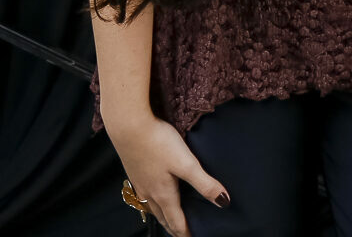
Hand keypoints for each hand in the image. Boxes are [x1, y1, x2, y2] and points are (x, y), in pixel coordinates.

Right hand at [106, 113, 231, 236]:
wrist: (128, 125)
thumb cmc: (158, 143)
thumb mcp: (186, 163)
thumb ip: (204, 183)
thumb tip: (223, 202)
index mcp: (164, 194)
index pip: (176, 222)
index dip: (186, 233)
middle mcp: (149, 193)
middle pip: (163, 218)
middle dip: (174, 228)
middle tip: (184, 233)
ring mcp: (139, 183)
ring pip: (152, 207)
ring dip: (163, 216)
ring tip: (171, 218)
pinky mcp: (134, 171)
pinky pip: (145, 196)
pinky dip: (154, 203)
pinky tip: (155, 194)